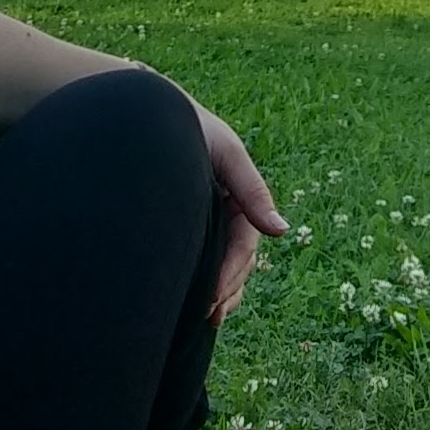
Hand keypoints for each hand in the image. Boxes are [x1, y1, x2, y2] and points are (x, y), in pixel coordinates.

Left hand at [191, 99, 285, 321]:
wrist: (146, 112)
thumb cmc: (186, 125)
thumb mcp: (225, 151)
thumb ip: (253, 189)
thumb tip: (283, 231)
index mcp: (239, 196)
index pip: (244, 244)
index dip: (231, 274)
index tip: (213, 300)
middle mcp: (226, 211)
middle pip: (237, 261)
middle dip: (227, 289)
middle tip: (209, 315)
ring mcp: (208, 221)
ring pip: (223, 264)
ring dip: (221, 292)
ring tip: (207, 318)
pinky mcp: (188, 227)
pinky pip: (204, 260)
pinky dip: (207, 282)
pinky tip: (198, 306)